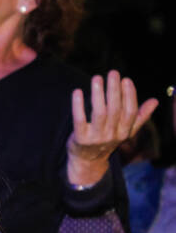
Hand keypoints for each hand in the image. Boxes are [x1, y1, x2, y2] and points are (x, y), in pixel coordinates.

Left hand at [67, 70, 157, 185]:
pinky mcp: (80, 139)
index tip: (126, 79)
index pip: (130, 111)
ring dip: (98, 94)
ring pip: (99, 113)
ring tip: (97, 78)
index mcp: (124, 132)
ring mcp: (96, 138)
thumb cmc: (106, 139)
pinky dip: (78, 105)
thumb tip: (154, 101)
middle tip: (112, 73)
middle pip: (115, 110)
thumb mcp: (125, 131)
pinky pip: (79, 120)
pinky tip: (77, 92)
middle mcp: (112, 135)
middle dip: (114, 90)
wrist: (87, 160)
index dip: (129, 95)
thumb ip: (139, 116)